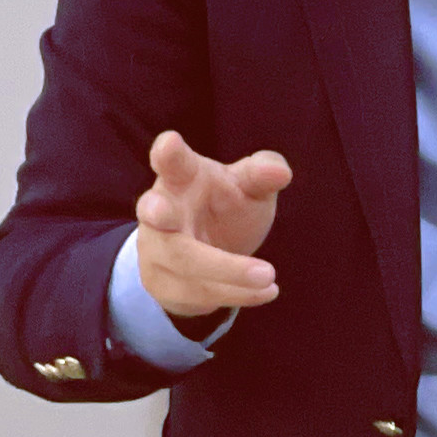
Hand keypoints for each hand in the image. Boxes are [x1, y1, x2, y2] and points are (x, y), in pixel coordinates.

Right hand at [134, 130, 289, 321]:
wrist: (205, 256)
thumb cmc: (225, 207)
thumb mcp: (247, 188)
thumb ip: (262, 175)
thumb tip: (281, 171)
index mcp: (181, 178)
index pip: (171, 162)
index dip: (168, 153)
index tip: (170, 143)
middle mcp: (160, 210)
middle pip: (157, 214)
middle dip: (159, 214)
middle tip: (161, 213)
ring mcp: (155, 249)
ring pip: (184, 262)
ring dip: (227, 271)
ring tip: (268, 277)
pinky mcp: (162, 284)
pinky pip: (197, 293)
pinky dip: (235, 293)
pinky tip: (267, 291)